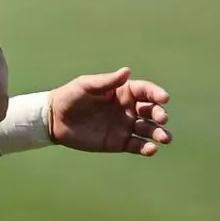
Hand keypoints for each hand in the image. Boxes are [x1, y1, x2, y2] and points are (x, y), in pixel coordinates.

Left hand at [48, 68, 171, 155]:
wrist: (54, 119)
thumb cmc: (70, 97)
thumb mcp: (86, 85)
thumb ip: (107, 81)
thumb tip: (127, 71)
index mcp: (123, 92)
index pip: (146, 91)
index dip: (157, 94)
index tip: (164, 98)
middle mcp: (129, 109)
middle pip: (152, 111)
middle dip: (160, 114)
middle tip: (162, 118)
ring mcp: (125, 126)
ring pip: (148, 130)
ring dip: (159, 133)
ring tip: (164, 138)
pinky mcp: (119, 143)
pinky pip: (137, 145)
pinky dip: (146, 148)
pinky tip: (150, 149)